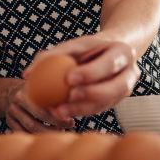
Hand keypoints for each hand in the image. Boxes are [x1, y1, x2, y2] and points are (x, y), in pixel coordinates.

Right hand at [3, 81, 74, 132]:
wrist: (10, 90)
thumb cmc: (36, 87)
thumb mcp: (43, 82)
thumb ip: (56, 89)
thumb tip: (78, 99)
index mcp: (27, 91)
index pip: (43, 108)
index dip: (57, 117)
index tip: (71, 122)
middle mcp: (17, 101)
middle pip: (36, 120)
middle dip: (54, 127)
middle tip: (68, 129)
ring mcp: (11, 112)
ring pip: (29, 128)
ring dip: (46, 133)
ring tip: (60, 133)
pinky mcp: (8, 121)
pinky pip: (22, 133)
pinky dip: (35, 136)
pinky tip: (47, 136)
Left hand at [25, 35, 139, 119]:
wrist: (111, 53)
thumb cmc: (88, 48)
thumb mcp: (74, 45)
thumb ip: (53, 56)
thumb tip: (29, 74)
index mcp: (123, 52)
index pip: (109, 64)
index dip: (90, 73)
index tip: (68, 78)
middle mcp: (131, 72)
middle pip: (115, 87)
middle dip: (91, 95)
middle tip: (68, 98)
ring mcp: (126, 90)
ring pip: (107, 103)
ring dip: (83, 108)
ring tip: (58, 111)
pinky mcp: (116, 101)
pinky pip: (100, 109)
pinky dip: (81, 112)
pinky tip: (62, 113)